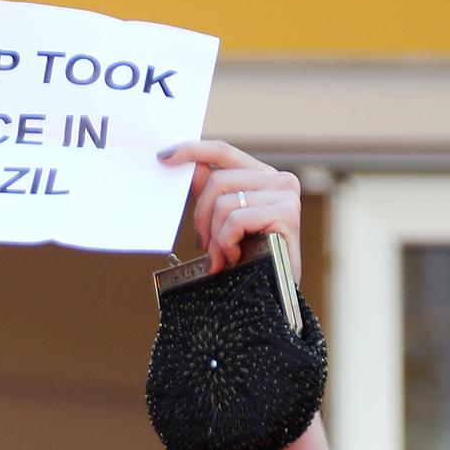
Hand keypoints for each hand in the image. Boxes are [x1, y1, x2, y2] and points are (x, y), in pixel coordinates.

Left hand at [157, 139, 302, 277]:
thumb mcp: (224, 225)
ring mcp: (285, 195)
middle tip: (205, 246)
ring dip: (216, 238)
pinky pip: (235, 220)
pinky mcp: (286, 214)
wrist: (274, 299)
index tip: (163, 157)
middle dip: (202, 217)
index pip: (223, 152)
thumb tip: (192, 168)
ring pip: (223, 203)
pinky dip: (227, 243)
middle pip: (217, 181)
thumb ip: (212, 195)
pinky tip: (236, 259)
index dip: (192, 151)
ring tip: (223, 259)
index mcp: (263, 178)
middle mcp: (279, 181)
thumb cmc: (250, 264)